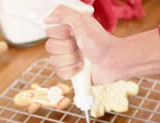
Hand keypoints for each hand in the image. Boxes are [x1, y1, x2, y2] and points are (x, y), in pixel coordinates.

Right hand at [44, 5, 159, 84]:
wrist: (113, 62)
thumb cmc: (100, 42)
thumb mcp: (82, 21)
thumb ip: (63, 13)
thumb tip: (46, 19)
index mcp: (68, 31)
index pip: (49, 33)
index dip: (61, 34)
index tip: (74, 34)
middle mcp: (67, 43)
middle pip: (50, 48)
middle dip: (67, 49)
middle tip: (80, 47)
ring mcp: (68, 59)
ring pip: (54, 61)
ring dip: (70, 60)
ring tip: (83, 58)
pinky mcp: (71, 72)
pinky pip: (59, 73)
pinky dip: (71, 71)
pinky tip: (82, 69)